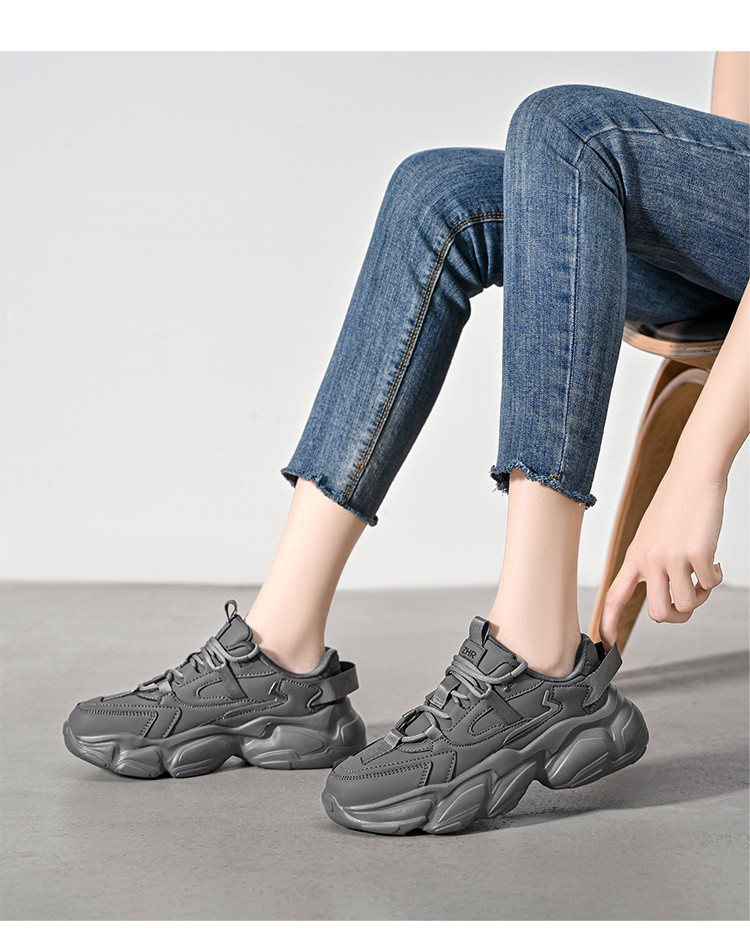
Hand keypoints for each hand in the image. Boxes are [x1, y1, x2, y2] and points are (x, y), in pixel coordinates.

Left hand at [599, 461, 725, 646]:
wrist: (692, 476)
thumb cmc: (674, 506)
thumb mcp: (650, 536)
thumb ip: (651, 564)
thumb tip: (664, 595)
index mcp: (634, 558)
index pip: (614, 597)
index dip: (608, 623)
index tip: (608, 642)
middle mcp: (649, 560)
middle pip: (657, 613)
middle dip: (676, 616)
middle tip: (687, 602)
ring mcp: (672, 558)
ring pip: (687, 605)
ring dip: (700, 595)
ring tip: (702, 574)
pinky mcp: (697, 554)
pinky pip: (710, 585)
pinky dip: (716, 577)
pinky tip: (714, 559)